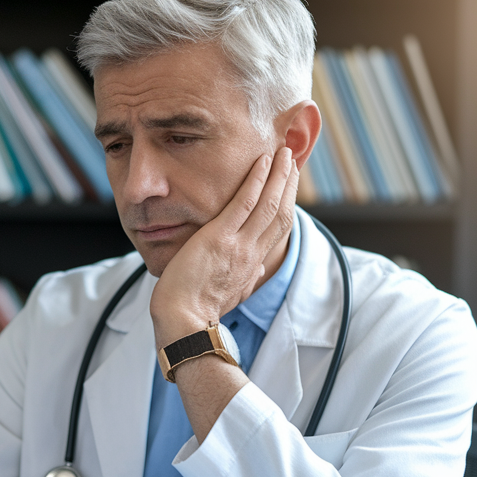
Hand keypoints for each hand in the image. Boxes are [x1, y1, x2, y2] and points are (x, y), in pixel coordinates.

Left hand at [150, 147, 298, 347]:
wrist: (184, 324)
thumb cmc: (197, 313)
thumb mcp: (230, 296)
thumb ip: (246, 280)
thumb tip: (258, 271)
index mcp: (252, 266)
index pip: (277, 230)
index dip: (286, 205)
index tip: (289, 186)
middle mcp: (251, 253)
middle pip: (280, 212)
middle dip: (288, 184)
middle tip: (292, 160)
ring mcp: (238, 245)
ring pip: (268, 204)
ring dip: (278, 175)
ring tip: (282, 152)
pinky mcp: (220, 239)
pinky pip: (245, 204)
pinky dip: (256, 181)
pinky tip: (262, 161)